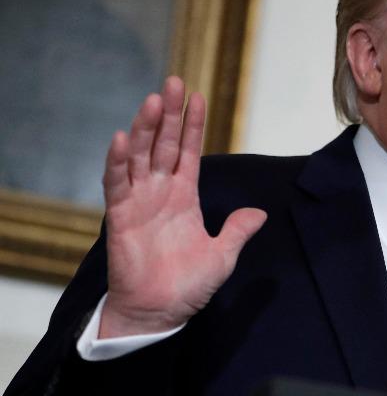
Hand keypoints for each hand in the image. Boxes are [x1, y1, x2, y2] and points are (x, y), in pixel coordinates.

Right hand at [98, 77, 266, 338]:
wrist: (159, 313)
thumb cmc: (187, 286)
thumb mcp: (222, 256)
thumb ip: (238, 231)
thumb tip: (260, 213)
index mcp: (185, 197)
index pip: (189, 152)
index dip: (193, 125)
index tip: (197, 95)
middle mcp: (160, 193)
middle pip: (164, 144)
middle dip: (169, 114)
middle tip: (173, 82)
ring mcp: (139, 201)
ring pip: (140, 156)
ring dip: (145, 128)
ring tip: (154, 101)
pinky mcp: (120, 216)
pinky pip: (117, 183)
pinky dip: (118, 161)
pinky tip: (122, 138)